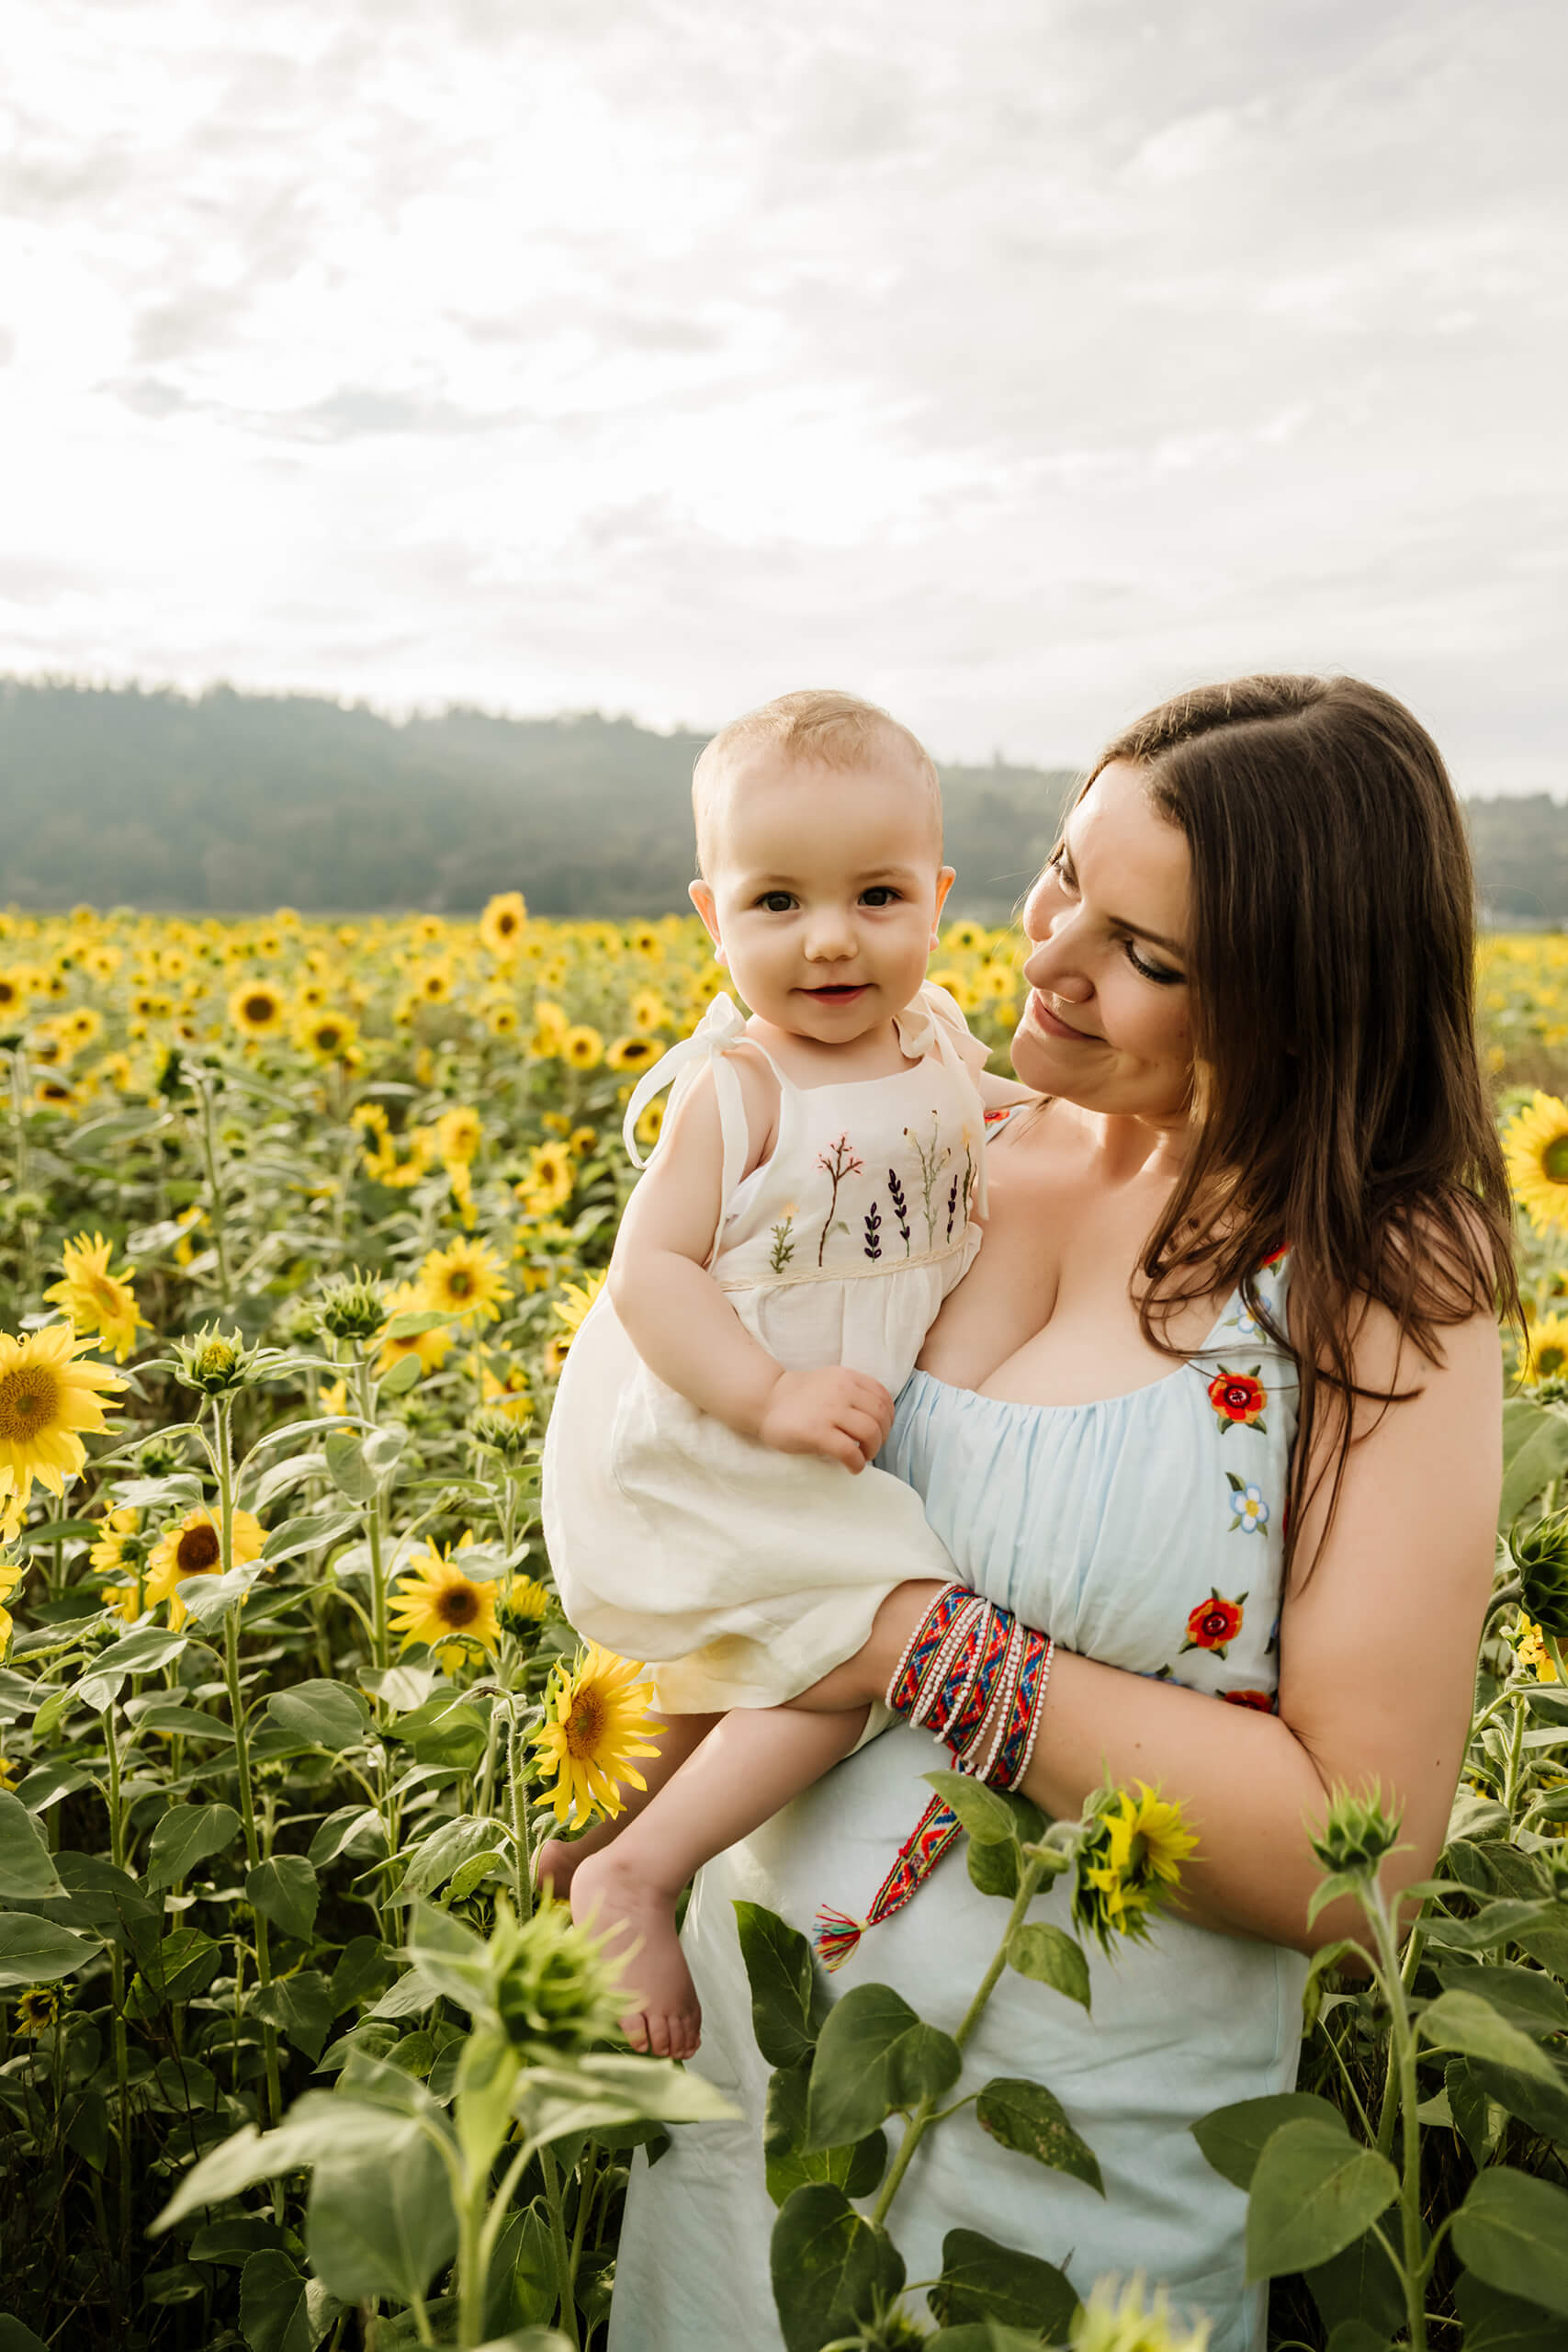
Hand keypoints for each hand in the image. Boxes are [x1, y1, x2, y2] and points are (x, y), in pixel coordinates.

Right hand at [756, 1366, 895, 1472]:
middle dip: (882, 1437)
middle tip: (871, 1448)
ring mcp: (830, 1411)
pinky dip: (857, 1463)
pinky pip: (849, 1451)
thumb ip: (852, 1392)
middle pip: (880, 1416)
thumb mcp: (830, 1381)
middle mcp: (842, 1390)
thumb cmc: (798, 1396)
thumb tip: (877, 1419)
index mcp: (847, 1377)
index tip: (883, 1430)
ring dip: (872, 1450)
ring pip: (869, 1433)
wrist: (765, 1400)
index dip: (889, 1418)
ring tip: (862, 1457)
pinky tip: (852, 1467)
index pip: (883, 1397)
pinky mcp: (817, 1432)